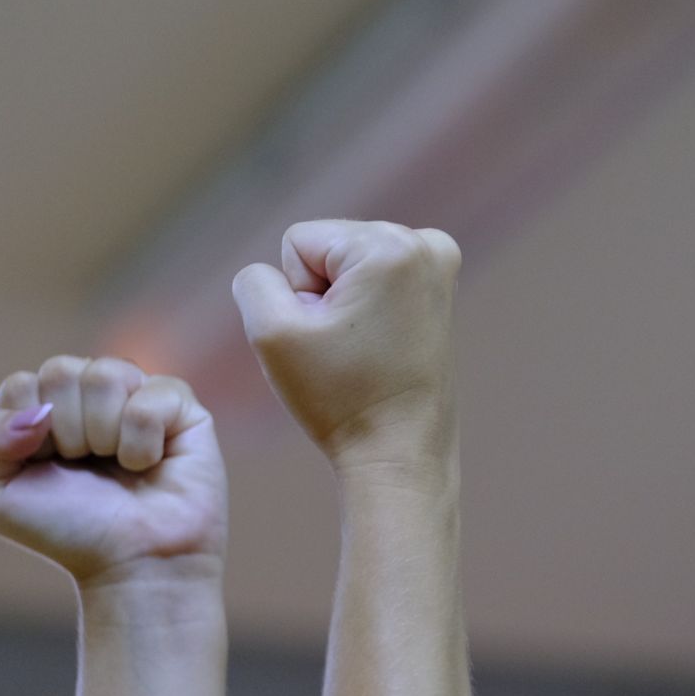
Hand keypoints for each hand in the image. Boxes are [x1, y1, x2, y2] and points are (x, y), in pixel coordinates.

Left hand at [0, 356, 226, 586]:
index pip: (22, 384)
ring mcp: (138, 393)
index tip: (47, 470)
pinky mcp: (181, 406)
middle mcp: (93, 393)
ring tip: (119, 466)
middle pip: (60, 371)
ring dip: (103, 435)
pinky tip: (149, 464)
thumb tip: (33, 410)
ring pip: (105, 375)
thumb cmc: (71, 532)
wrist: (133, 566)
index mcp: (48, 406)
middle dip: (67, 433)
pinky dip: (141, 443)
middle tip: (86, 468)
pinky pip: (147, 399)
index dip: (28, 433)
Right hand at [231, 220, 460, 466]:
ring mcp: (440, 263)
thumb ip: (253, 281)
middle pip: (327, 247)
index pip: (297, 243)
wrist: (399, 452)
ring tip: (365, 348)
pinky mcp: (441, 287)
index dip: (297, 295)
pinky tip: (381, 341)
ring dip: (345, 303)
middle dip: (324, 295)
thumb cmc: (340, 399)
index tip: (329, 338)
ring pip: (349, 263)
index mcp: (388, 246)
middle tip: (348, 348)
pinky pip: (376, 276)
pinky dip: (368, 305)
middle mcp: (425, 244)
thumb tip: (275, 272)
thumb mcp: (272, 334)